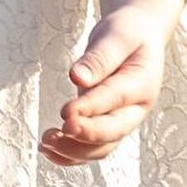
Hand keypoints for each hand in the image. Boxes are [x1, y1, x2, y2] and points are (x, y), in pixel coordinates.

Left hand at [38, 3, 169, 166]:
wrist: (138, 37)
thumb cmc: (128, 33)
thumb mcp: (116, 35)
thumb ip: (99, 57)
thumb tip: (77, 78)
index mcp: (142, 84)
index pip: (114, 100)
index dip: (90, 108)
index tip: (66, 112)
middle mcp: (135, 109)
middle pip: (112, 133)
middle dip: (82, 137)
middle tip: (52, 135)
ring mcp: (122, 120)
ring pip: (101, 148)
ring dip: (73, 150)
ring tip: (45, 143)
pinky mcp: (106, 124)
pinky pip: (91, 148)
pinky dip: (70, 154)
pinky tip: (48, 149)